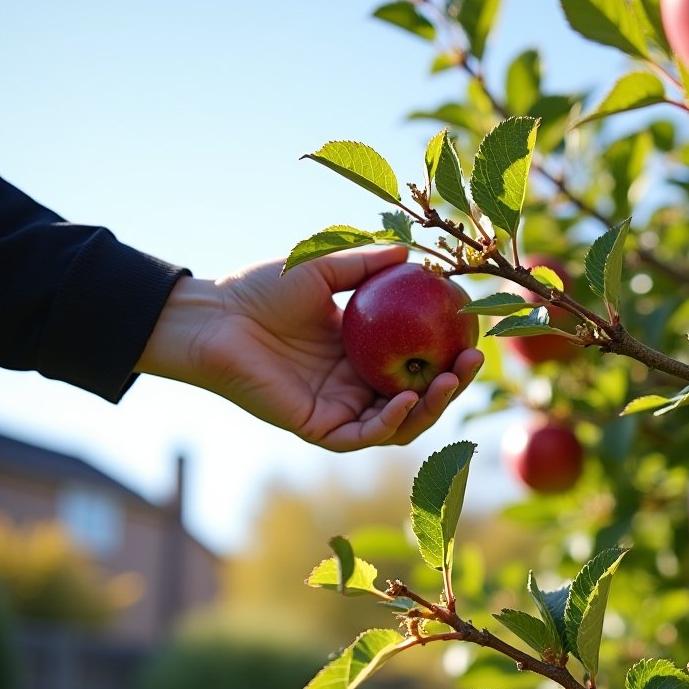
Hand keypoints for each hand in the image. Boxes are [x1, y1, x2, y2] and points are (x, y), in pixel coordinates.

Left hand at [137, 244, 483, 450]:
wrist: (214, 317)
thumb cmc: (260, 289)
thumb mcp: (325, 268)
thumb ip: (367, 264)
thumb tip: (413, 252)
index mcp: (362, 353)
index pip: (419, 362)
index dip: (449, 354)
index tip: (474, 333)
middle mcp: (355, 386)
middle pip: (418, 398)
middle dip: (452, 386)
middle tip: (473, 361)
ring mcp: (339, 410)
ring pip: (399, 424)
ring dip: (429, 406)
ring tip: (449, 379)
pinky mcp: (318, 428)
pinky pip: (364, 436)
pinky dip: (389, 422)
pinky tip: (405, 400)